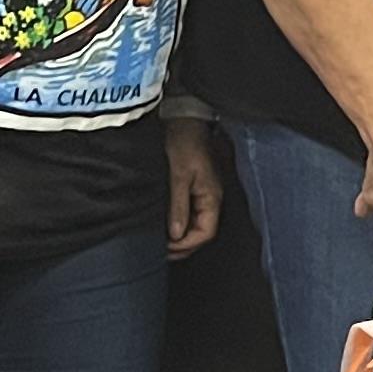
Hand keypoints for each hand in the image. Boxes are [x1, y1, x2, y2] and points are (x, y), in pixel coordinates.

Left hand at [163, 115, 222, 255]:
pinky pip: (189, 213)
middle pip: (201, 232)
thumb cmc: (184, 143)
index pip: (205, 232)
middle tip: (160, 251)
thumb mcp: (179, 175)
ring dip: (179, 236)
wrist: (184, 120)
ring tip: (160, 242)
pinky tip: (164, 225)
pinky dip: (178, 223)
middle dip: (183, 245)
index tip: (167, 248)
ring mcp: (202, 194)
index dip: (187, 245)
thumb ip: (178, 206)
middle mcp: (210, 198)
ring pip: (195, 224)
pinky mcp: (193, 188)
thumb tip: (176, 235)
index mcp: (212, 197)